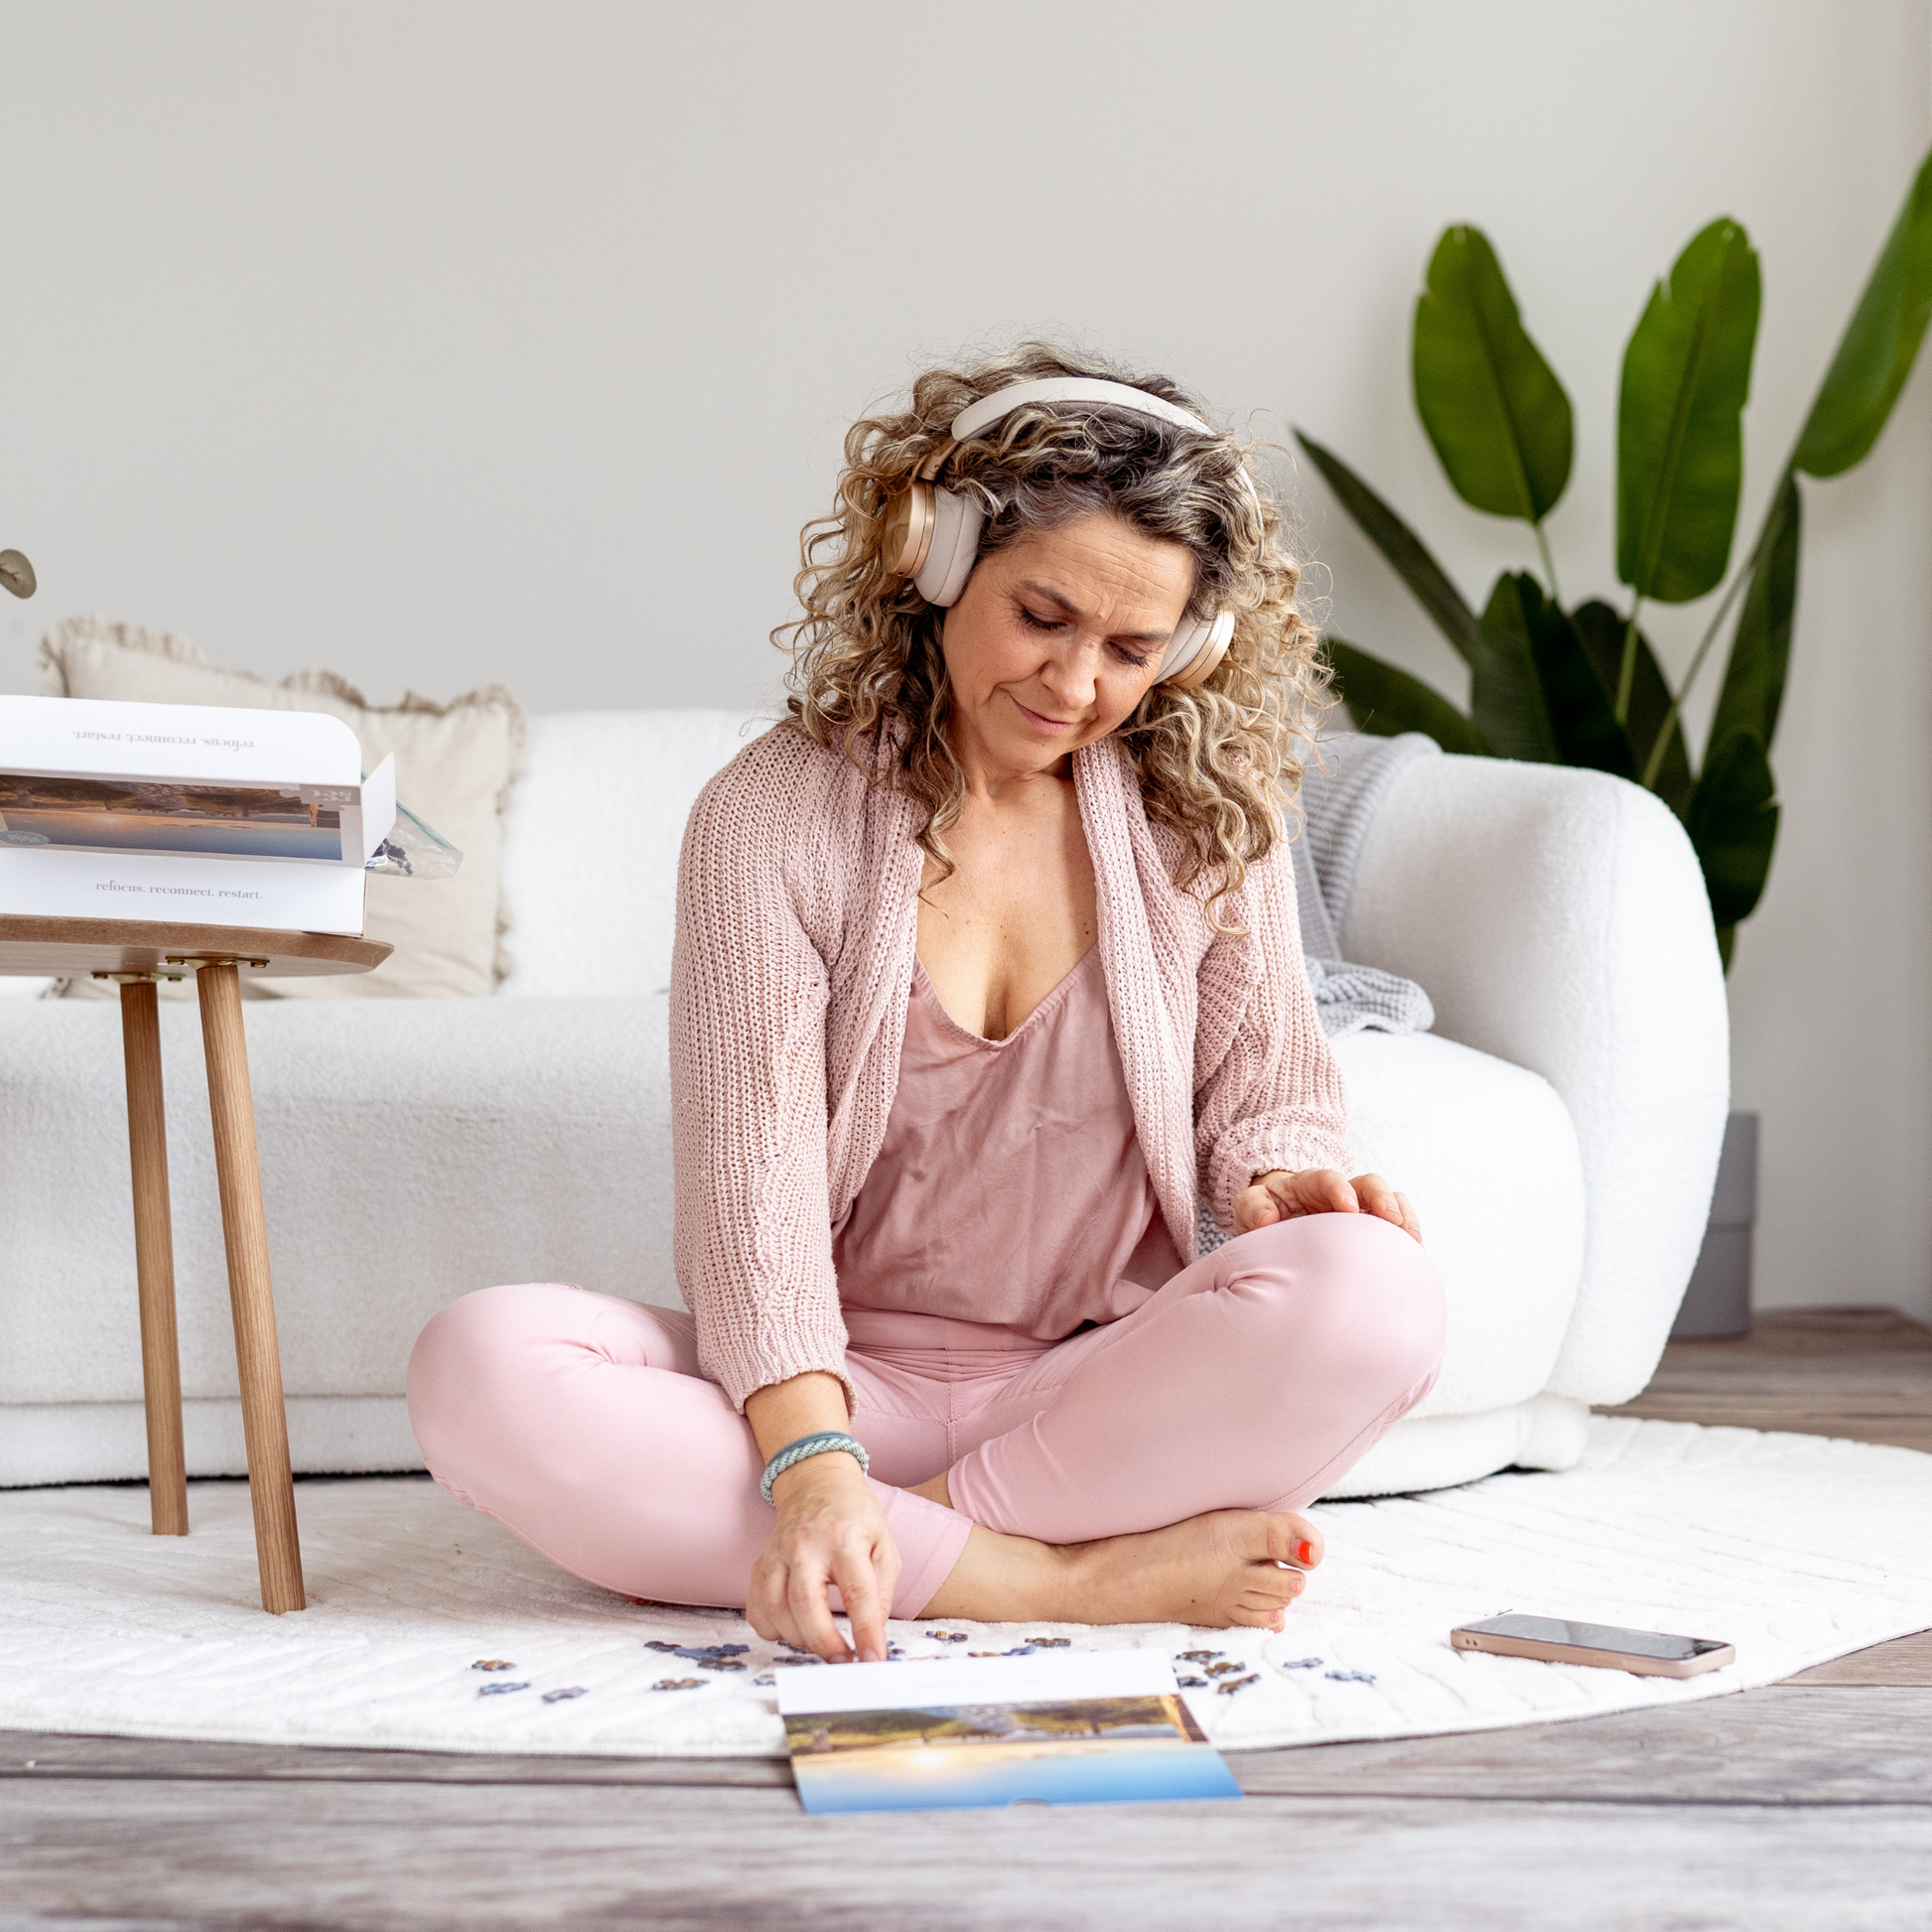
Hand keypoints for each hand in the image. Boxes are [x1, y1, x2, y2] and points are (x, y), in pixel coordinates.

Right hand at [747, 1451, 899, 1663]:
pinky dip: (772, 1629)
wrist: (816, 1483)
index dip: (866, 1632)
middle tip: (844, 1662)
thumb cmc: (855, 1518)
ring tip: (822, 1641)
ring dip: (800, 1638)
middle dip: (824, 1643)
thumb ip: (882, 1592)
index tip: (873, 1662)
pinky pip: (756, 1608)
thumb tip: (871, 1636)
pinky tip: (793, 1627)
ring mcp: (777, 1553)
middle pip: (805, 1603)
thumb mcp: (884, 1545)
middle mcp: (806, 1545)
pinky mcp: (760, 1564)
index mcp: (845, 1538)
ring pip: (775, 1609)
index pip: (857, 1592)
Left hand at [1233, 1168, 1421, 1242]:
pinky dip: (1406, 1235)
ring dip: (1404, 1216)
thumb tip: (1267, 1220)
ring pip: (1390, 1201)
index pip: (1329, 1178)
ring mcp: (1360, 1210)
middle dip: (1383, 1199)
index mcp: (1310, 1184)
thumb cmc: (1264, 1213)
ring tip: (1413, 1239)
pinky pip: (1396, 1226)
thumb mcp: (1250, 1206)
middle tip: (1392, 1220)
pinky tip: (1414, 1255)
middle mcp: (1341, 1193)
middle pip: (1370, 1184)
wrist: (1277, 1222)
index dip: (1341, 1189)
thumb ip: (1252, 1207)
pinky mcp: (1370, 1229)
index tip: (1349, 1208)